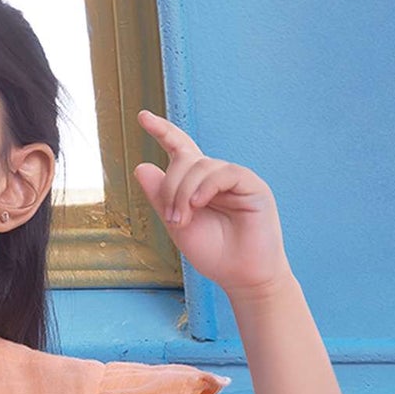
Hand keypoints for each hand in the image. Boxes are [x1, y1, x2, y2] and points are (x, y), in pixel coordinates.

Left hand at [134, 110, 291, 296]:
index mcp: (198, 185)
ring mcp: (236, 179)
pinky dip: (205, 187)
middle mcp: (217, 177)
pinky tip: (199, 205)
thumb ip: (161, 198)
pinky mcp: (253, 185)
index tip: (142, 117)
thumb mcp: (178, 225)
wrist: (240, 275)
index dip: (163, 132)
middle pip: (185, 160)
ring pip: (202, 167)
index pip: (181, 149)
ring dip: (184, 193)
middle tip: (172, 219)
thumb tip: (141, 167)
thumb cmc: (213, 253)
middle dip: (171, 187)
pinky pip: (224, 173)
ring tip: (183, 221)